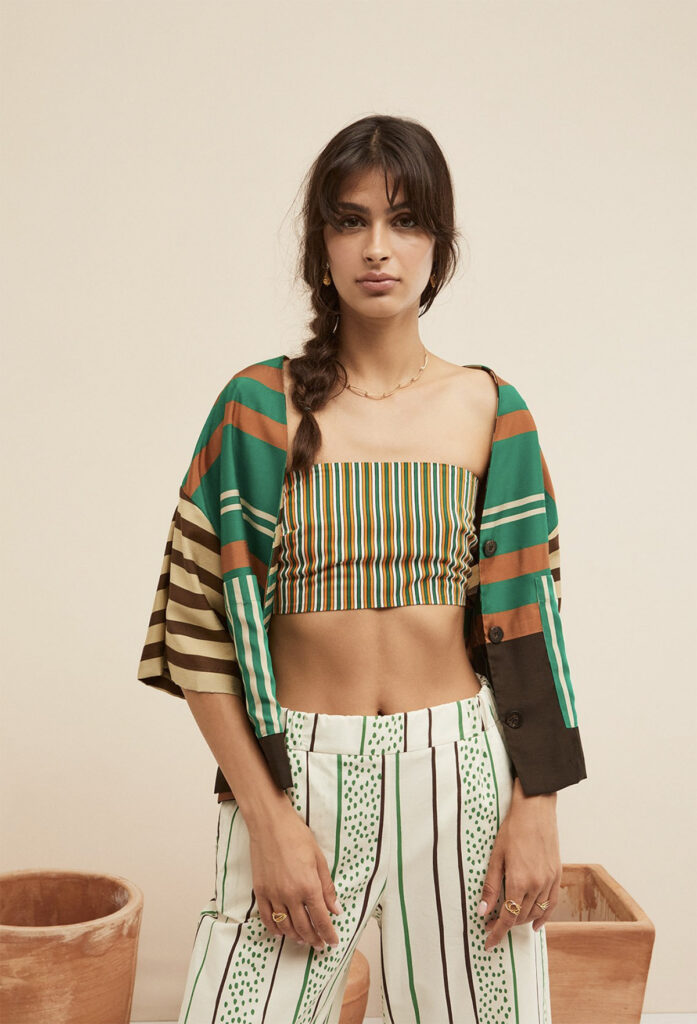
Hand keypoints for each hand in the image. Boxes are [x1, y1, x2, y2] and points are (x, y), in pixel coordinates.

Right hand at [249, 806, 342, 951]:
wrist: (270, 824)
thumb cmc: (297, 836)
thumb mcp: (319, 859)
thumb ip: (327, 887)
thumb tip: (335, 909)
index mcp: (309, 886)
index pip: (321, 919)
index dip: (328, 934)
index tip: (333, 942)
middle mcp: (290, 895)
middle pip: (304, 927)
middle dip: (314, 939)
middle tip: (320, 945)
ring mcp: (273, 895)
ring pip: (286, 926)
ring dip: (296, 937)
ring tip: (304, 940)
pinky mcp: (260, 891)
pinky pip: (267, 918)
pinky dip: (276, 929)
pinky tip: (282, 932)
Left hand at [477, 779, 560, 951]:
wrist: (535, 810)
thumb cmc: (512, 829)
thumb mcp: (496, 856)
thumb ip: (490, 886)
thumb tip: (483, 911)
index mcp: (519, 881)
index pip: (507, 918)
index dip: (497, 932)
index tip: (488, 942)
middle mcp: (536, 885)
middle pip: (521, 917)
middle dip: (505, 924)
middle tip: (491, 924)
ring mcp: (549, 881)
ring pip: (535, 912)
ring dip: (521, 919)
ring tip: (508, 920)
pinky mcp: (557, 875)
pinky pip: (551, 904)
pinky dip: (543, 916)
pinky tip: (536, 923)